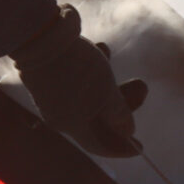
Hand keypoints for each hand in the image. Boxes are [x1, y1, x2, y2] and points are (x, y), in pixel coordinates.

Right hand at [9, 6, 147, 157]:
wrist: (40, 37)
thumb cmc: (77, 69)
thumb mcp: (106, 92)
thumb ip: (118, 113)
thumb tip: (127, 131)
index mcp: (71, 125)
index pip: (97, 145)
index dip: (120, 147)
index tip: (140, 147)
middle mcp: (58, 114)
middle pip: (96, 118)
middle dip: (122, 102)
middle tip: (142, 87)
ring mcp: (50, 95)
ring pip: (87, 94)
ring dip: (108, 80)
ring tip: (115, 59)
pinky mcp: (47, 75)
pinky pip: (75, 79)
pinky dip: (91, 69)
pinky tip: (100, 48)